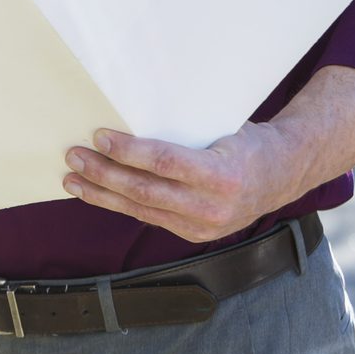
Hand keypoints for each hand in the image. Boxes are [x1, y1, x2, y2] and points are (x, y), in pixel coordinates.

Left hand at [62, 124, 303, 242]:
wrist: (282, 174)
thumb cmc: (246, 143)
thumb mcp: (221, 131)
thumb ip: (181, 134)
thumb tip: (128, 118)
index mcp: (223, 174)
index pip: (164, 162)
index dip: (128, 151)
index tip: (99, 136)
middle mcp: (213, 206)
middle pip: (145, 190)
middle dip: (104, 173)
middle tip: (74, 155)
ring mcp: (204, 226)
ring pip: (142, 210)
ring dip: (102, 194)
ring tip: (72, 179)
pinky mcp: (195, 235)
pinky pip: (150, 218)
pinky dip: (120, 205)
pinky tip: (97, 194)